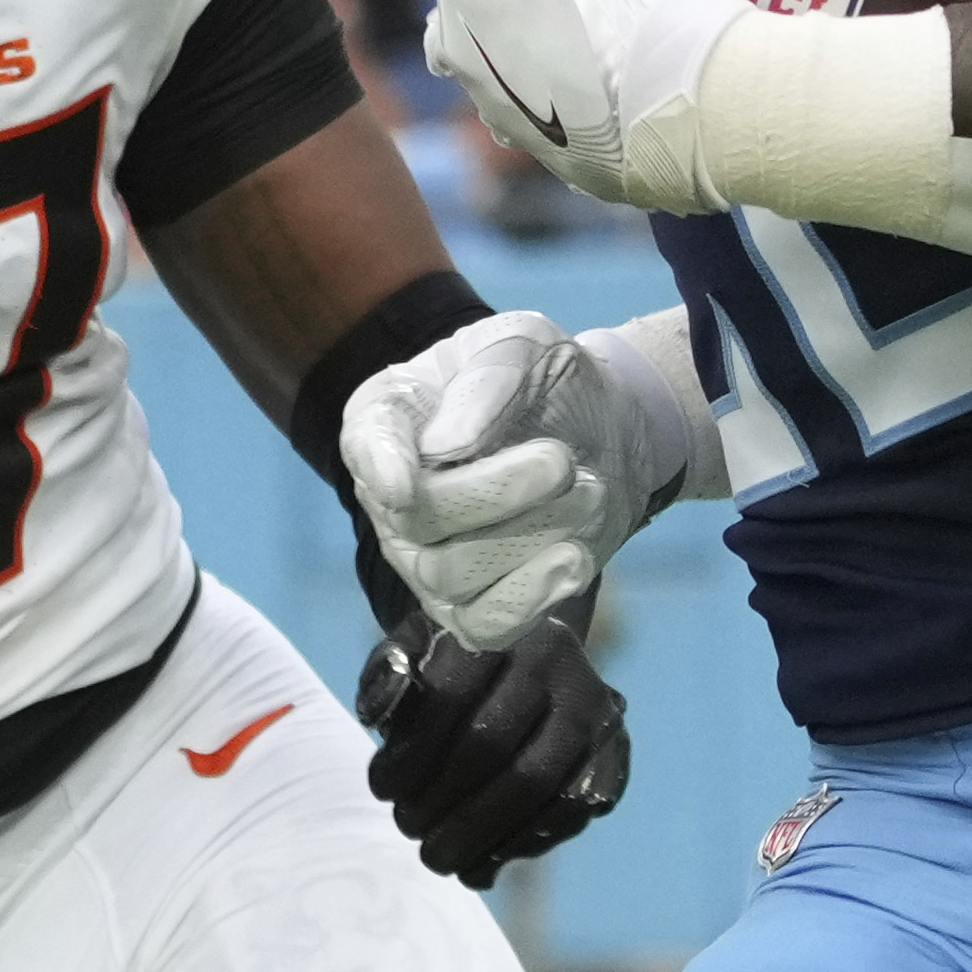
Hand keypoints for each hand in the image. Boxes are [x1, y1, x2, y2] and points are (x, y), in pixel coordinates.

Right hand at [338, 307, 705, 653]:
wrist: (603, 429)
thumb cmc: (545, 379)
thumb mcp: (523, 345)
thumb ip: (488, 381)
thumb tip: (449, 446)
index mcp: (385, 420)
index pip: (367, 447)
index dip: (380, 469)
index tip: (404, 484)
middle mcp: (391, 499)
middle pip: (418, 522)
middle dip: (498, 494)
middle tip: (561, 460)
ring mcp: (425, 561)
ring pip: (453, 577)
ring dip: (532, 536)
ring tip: (589, 493)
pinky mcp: (473, 606)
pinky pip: (485, 626)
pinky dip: (532, 596)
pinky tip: (575, 560)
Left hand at [353, 612, 633, 884]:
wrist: (524, 650)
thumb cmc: (452, 661)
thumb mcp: (411, 651)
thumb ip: (388, 678)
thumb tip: (379, 716)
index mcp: (502, 628)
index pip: (451, 699)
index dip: (410, 755)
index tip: (381, 790)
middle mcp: (558, 664)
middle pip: (495, 746)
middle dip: (442, 802)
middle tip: (407, 830)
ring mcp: (595, 710)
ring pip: (539, 786)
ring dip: (480, 834)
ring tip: (437, 857)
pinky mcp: (614, 751)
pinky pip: (572, 810)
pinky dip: (522, 845)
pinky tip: (482, 862)